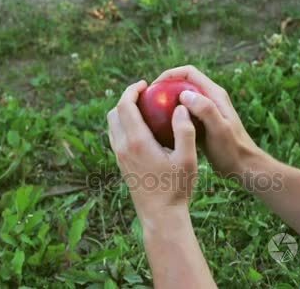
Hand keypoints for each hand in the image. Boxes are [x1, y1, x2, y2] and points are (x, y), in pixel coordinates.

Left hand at [107, 80, 198, 219]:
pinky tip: (143, 129)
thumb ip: (184, 130)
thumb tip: (180, 107)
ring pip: (112, 126)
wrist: (161, 216)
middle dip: (126, 99)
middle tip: (144, 94)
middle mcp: (123, 147)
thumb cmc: (177, 188)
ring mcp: (119, 157)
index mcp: (137, 142)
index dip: (132, 90)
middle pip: (114, 113)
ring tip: (144, 109)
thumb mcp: (187, 158)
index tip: (145, 84)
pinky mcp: (121, 165)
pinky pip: (116, 137)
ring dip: (123, 112)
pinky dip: (124, 126)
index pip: (125, 106)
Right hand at [154, 65, 265, 177]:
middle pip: (183, 83)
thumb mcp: (219, 129)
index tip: (153, 87)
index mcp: (215, 94)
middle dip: (164, 87)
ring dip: (166, 103)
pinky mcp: (202, 124)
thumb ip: (205, 109)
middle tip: (147, 101)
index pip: (188, 73)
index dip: (169, 75)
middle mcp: (210, 98)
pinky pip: (183, 115)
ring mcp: (206, 112)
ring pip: (182, 99)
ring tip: (150, 114)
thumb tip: (184, 94)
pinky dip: (172, 117)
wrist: (244, 167)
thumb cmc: (232, 150)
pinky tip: (160, 129)